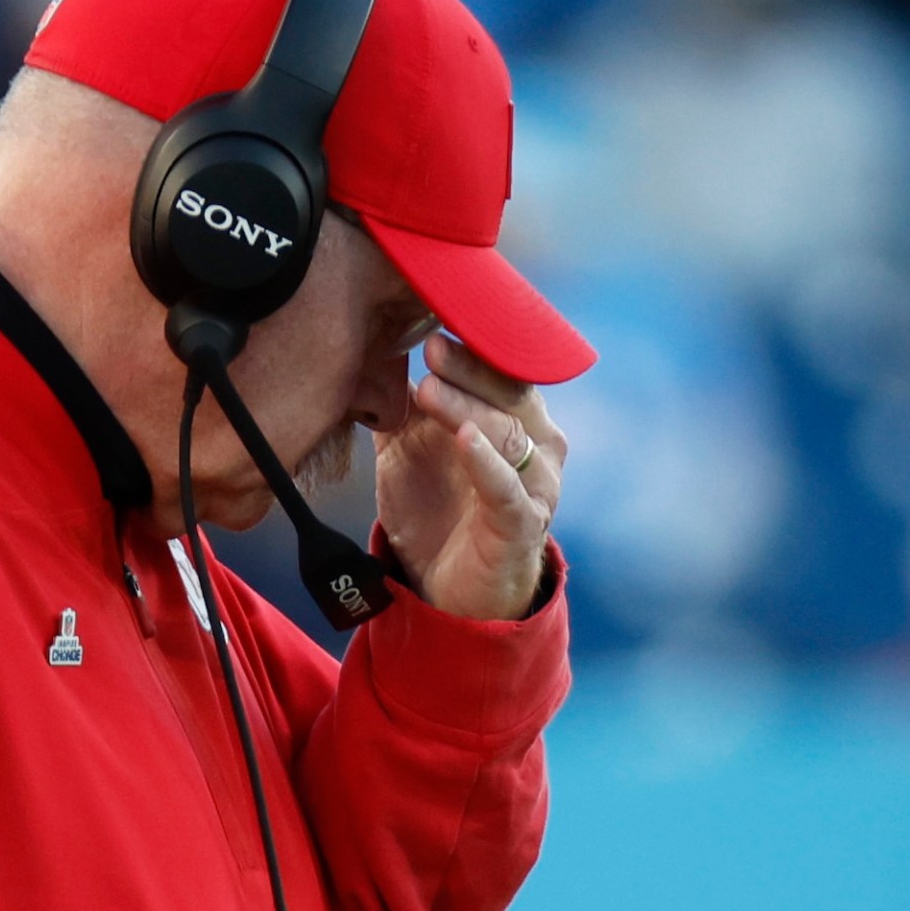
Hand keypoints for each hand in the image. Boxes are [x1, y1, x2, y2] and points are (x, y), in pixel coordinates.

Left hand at [375, 334, 566, 621]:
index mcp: (517, 416)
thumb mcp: (408, 449)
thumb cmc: (437, 512)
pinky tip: (464, 439)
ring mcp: (535, 486)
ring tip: (427, 390)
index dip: (472, 342)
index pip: (502, 366)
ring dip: (468, 408)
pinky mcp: (523, 526)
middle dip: (470, 368)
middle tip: (431, 348)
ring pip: (508, 434)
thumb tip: (371, 348)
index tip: (434, 316)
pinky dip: (486, 463)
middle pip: (510, 392)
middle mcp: (538, 444)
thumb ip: (399, 403)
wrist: (450, 593)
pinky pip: (506, 490)